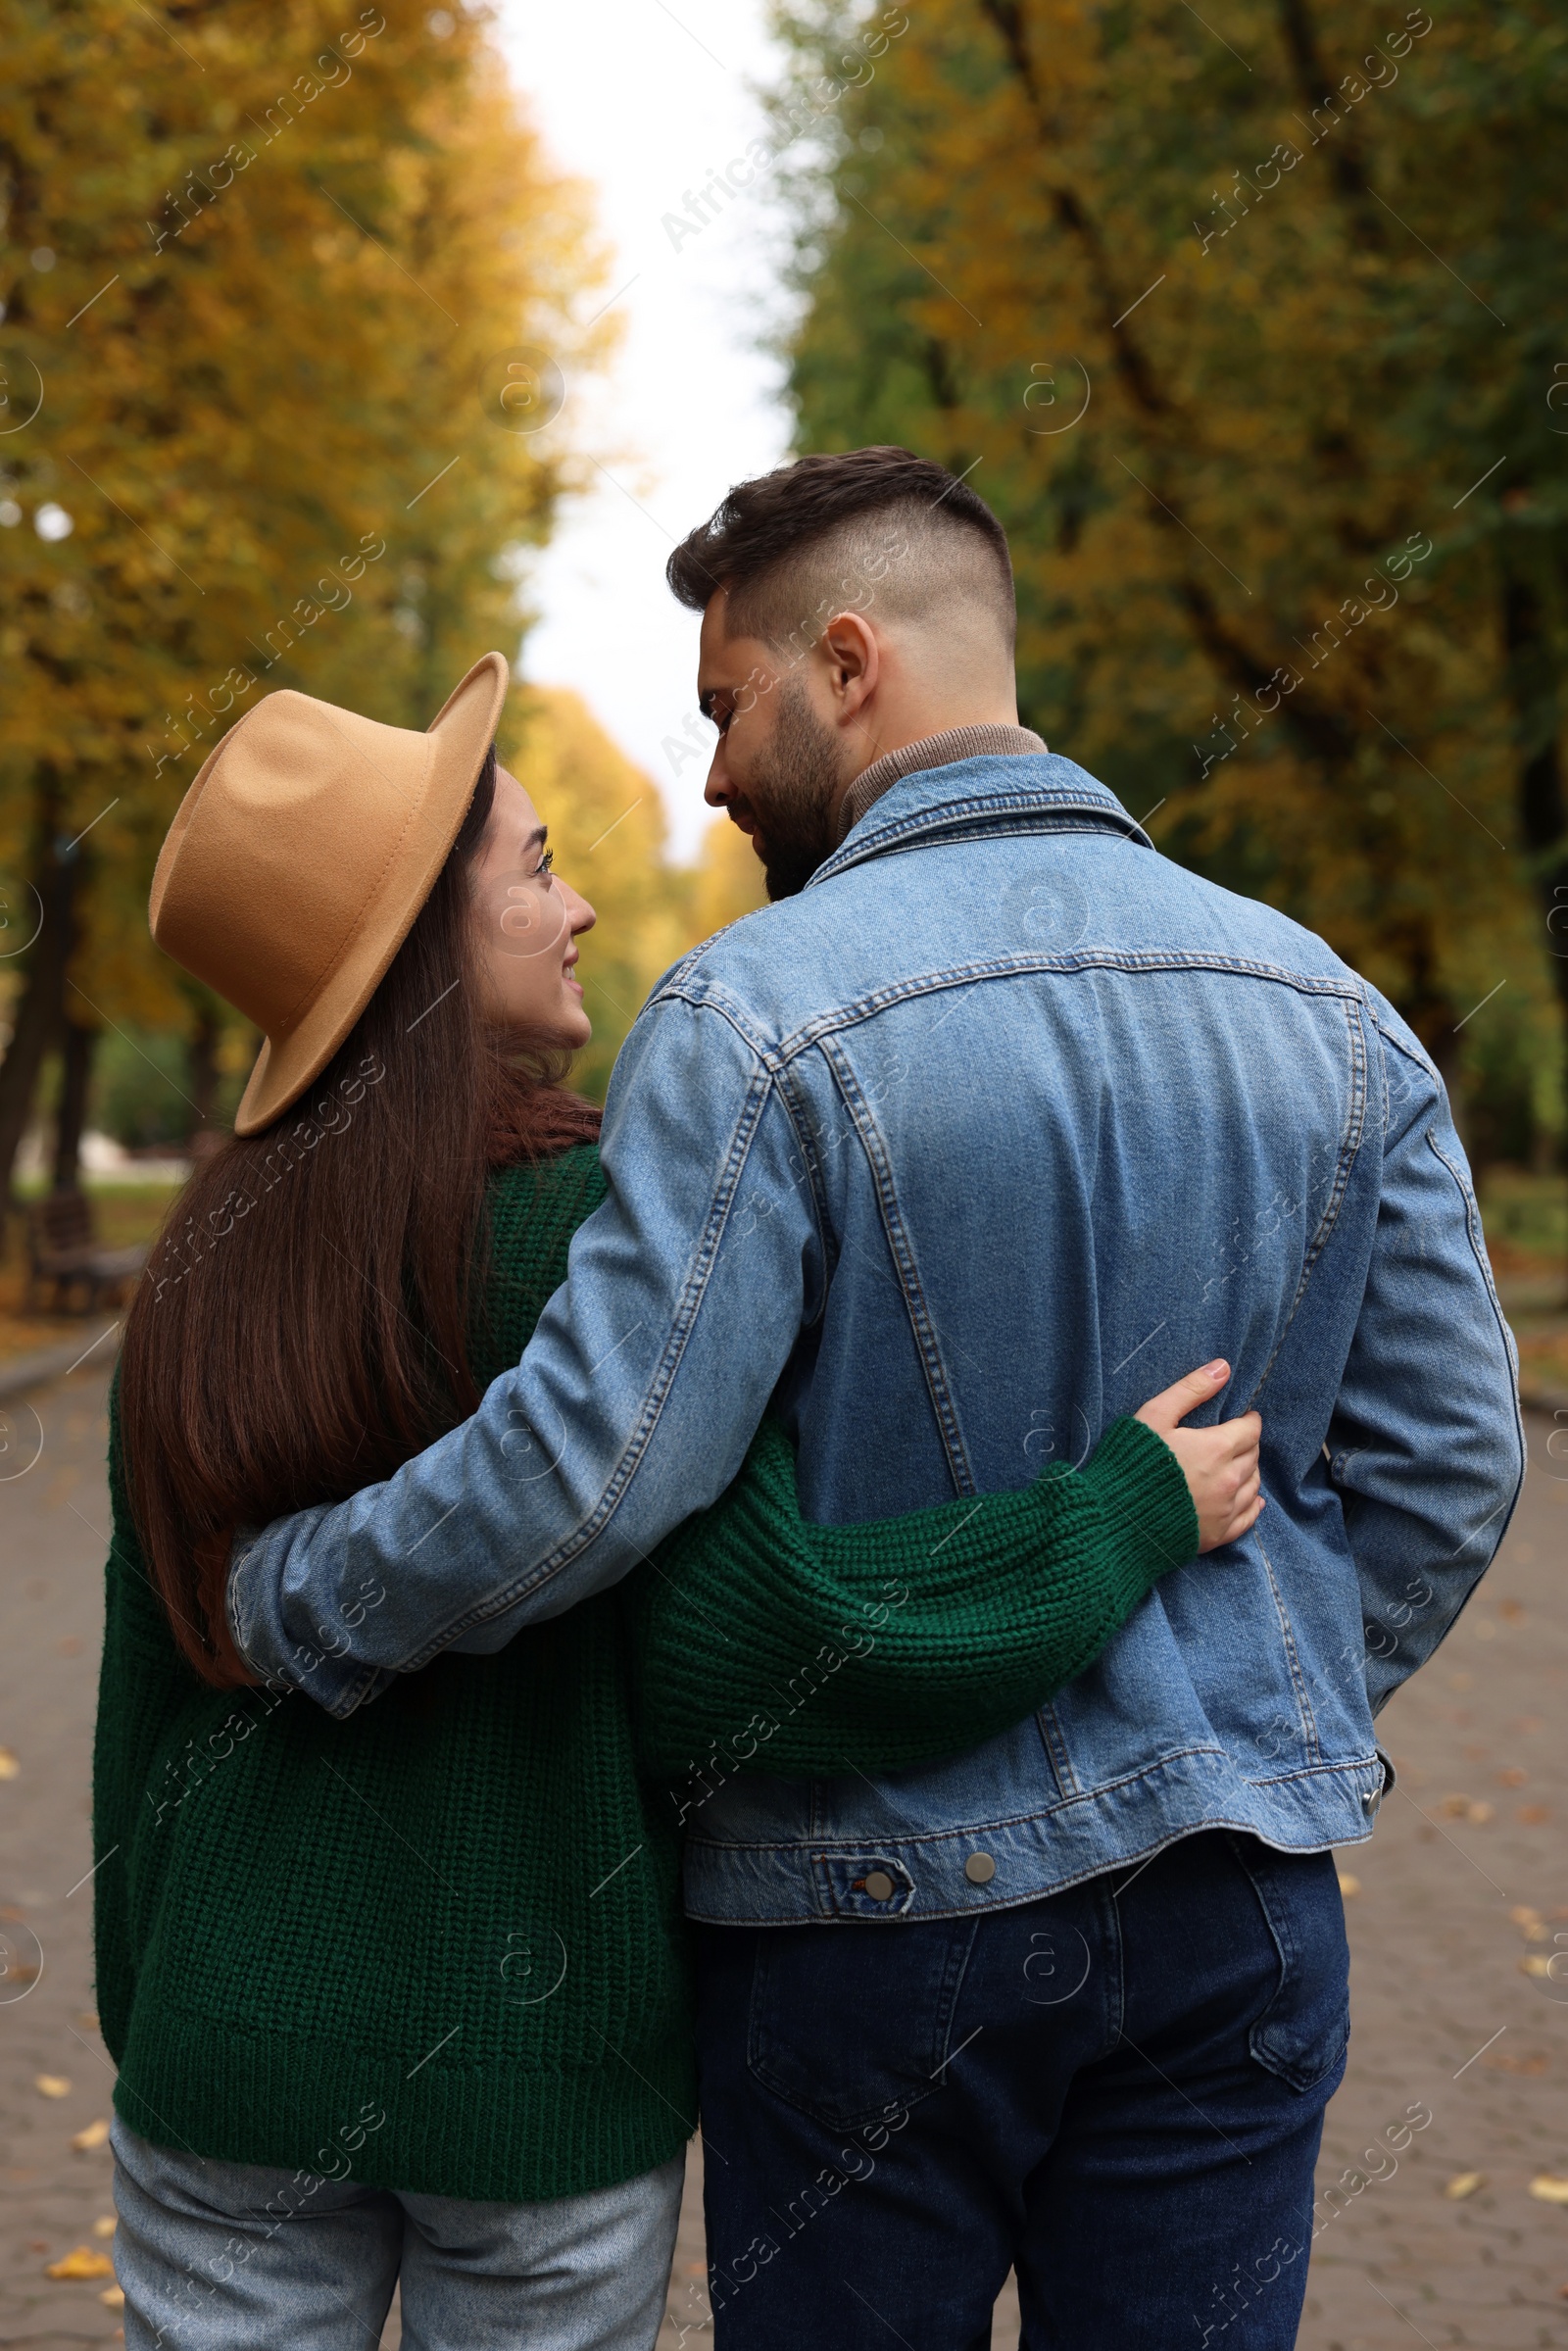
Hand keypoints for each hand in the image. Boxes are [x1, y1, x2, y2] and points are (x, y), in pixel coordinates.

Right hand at [1135, 1360, 1263, 1553]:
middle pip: (1253, 1456)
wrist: (1114, 1519)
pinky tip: (1250, 1499)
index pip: (1250, 1430)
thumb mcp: (1154, 1416)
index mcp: (1216, 1449)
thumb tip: (1223, 1367)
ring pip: (1254, 1485)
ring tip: (1234, 1465)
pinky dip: (1253, 1505)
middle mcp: (1229, 1481)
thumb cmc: (1130, 1463)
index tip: (1241, 1417)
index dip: (1247, 1420)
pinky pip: (1249, 1518)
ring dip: (1248, 1471)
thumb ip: (1190, 1390)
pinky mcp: (1218, 1535)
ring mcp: (1225, 1511)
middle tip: (1232, 1439)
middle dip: (1245, 1444)